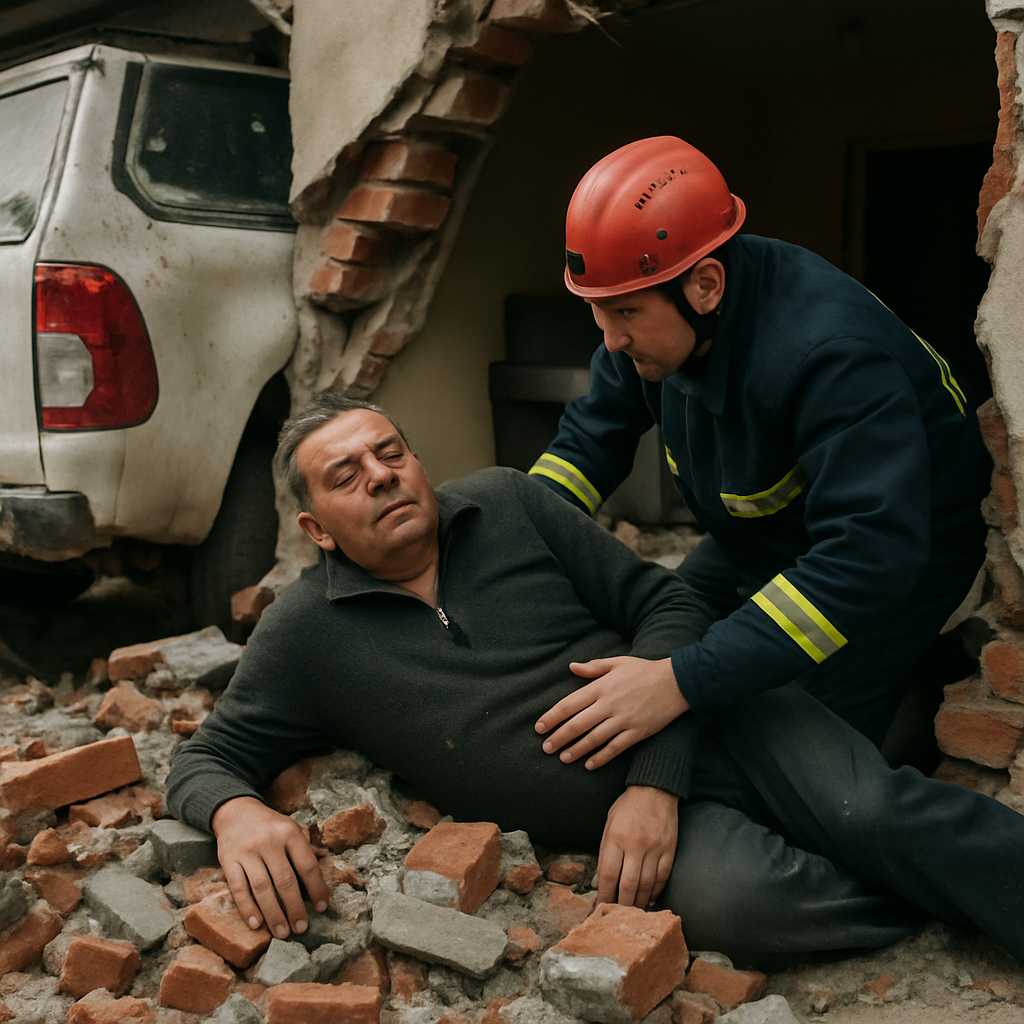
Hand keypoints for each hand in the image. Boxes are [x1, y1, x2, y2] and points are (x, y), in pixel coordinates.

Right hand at [211, 796, 329, 938]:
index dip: (316, 889)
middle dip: (295, 908)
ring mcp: (248, 851)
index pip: (307, 865)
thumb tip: (319, 884)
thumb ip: (303, 851)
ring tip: (282, 932)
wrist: (236, 811)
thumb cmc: (269, 826)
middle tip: (301, 928)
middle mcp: (269, 841)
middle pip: (285, 881)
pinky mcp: (229, 860)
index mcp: (289, 833)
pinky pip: (238, 888)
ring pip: (262, 888)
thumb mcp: (290, 828)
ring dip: (273, 914)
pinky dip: (247, 908)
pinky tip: (256, 924)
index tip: (321, 908)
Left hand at [535, 656, 688, 768]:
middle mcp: (609, 704)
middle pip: (577, 724)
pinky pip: (615, 748)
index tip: (539, 727)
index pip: (569, 704)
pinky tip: (589, 764)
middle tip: (546, 748)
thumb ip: (593, 667)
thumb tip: (571, 667)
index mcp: (601, 687)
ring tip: (563, 758)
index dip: (552, 717)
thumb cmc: (644, 670)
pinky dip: (601, 757)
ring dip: (576, 750)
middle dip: (559, 738)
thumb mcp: (617, 662)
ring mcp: (623, 720)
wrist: (676, 682)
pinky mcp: (637, 732)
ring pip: (593, 739)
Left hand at [598, 785, 678, 907]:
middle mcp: (635, 844)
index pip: (607, 874)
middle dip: (622, 904)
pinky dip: (655, 891)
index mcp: (616, 837)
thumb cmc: (628, 806)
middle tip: (618, 916)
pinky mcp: (669, 849)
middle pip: (627, 885)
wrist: (655, 789)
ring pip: (646, 885)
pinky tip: (649, 898)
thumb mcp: (609, 823)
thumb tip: (602, 879)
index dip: (604, 895)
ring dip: (639, 902)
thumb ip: (606, 849)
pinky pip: (662, 877)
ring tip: (632, 912)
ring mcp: (655, 848)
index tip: (600, 908)